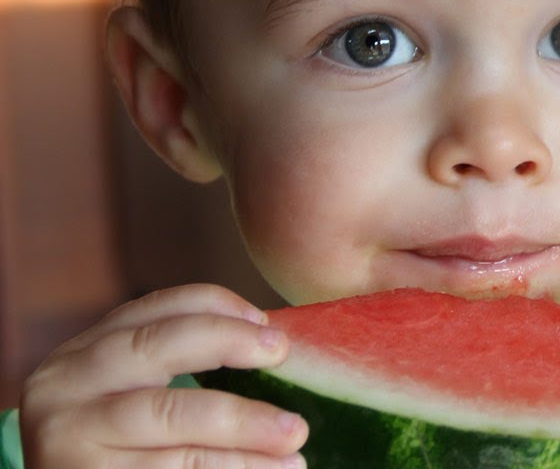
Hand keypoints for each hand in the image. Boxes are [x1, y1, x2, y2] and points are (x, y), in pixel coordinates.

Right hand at [20, 284, 307, 468]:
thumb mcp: (126, 397)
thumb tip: (273, 344)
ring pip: (171, 415)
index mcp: (83, 355)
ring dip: (244, 423)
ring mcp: (69, 438)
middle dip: (230, 344)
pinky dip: (228, 466)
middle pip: (157, 348)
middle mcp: (64, 387)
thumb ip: (176, 368)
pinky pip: (172, 468)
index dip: (217, 306)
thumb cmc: (116, 450)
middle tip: (283, 354)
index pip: (155, 309)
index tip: (268, 322)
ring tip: (294, 436)